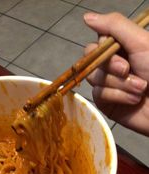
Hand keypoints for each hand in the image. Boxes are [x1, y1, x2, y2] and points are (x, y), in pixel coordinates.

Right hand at [84, 12, 148, 135]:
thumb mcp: (141, 43)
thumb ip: (114, 26)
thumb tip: (86, 17)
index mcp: (122, 48)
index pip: (97, 42)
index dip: (103, 49)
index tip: (121, 54)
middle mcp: (112, 65)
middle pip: (91, 59)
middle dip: (110, 66)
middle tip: (128, 70)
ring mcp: (107, 83)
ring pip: (94, 78)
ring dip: (119, 84)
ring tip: (140, 89)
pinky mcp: (105, 102)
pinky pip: (98, 94)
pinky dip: (117, 96)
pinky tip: (133, 100)